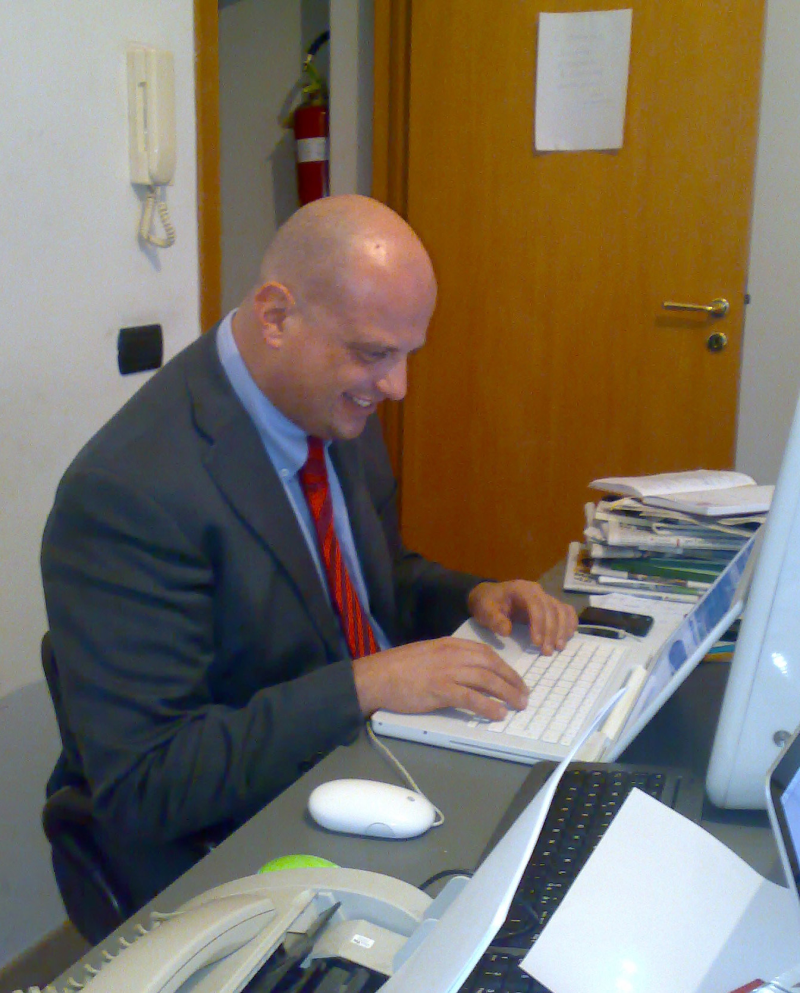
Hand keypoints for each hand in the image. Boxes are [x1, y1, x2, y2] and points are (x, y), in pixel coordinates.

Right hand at [352, 637, 528, 720]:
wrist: (375, 676)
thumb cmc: (397, 668)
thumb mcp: (426, 654)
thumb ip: (447, 659)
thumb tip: (467, 673)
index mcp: (448, 644)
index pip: (485, 652)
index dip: (504, 666)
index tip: (515, 679)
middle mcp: (451, 655)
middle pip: (491, 665)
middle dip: (511, 680)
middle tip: (524, 694)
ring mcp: (446, 672)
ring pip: (486, 680)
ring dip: (506, 693)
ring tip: (518, 705)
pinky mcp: (440, 690)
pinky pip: (471, 698)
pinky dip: (488, 706)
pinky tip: (498, 714)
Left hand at [467, 579, 577, 654]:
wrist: (488, 597)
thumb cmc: (487, 604)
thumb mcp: (484, 611)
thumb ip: (494, 619)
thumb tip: (507, 630)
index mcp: (521, 589)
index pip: (536, 605)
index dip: (539, 624)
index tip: (536, 643)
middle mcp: (536, 591)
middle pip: (551, 609)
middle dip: (551, 631)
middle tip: (547, 652)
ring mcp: (545, 597)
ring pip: (562, 610)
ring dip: (563, 629)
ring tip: (558, 648)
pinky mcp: (549, 605)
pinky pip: (566, 611)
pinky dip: (570, 623)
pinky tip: (568, 637)